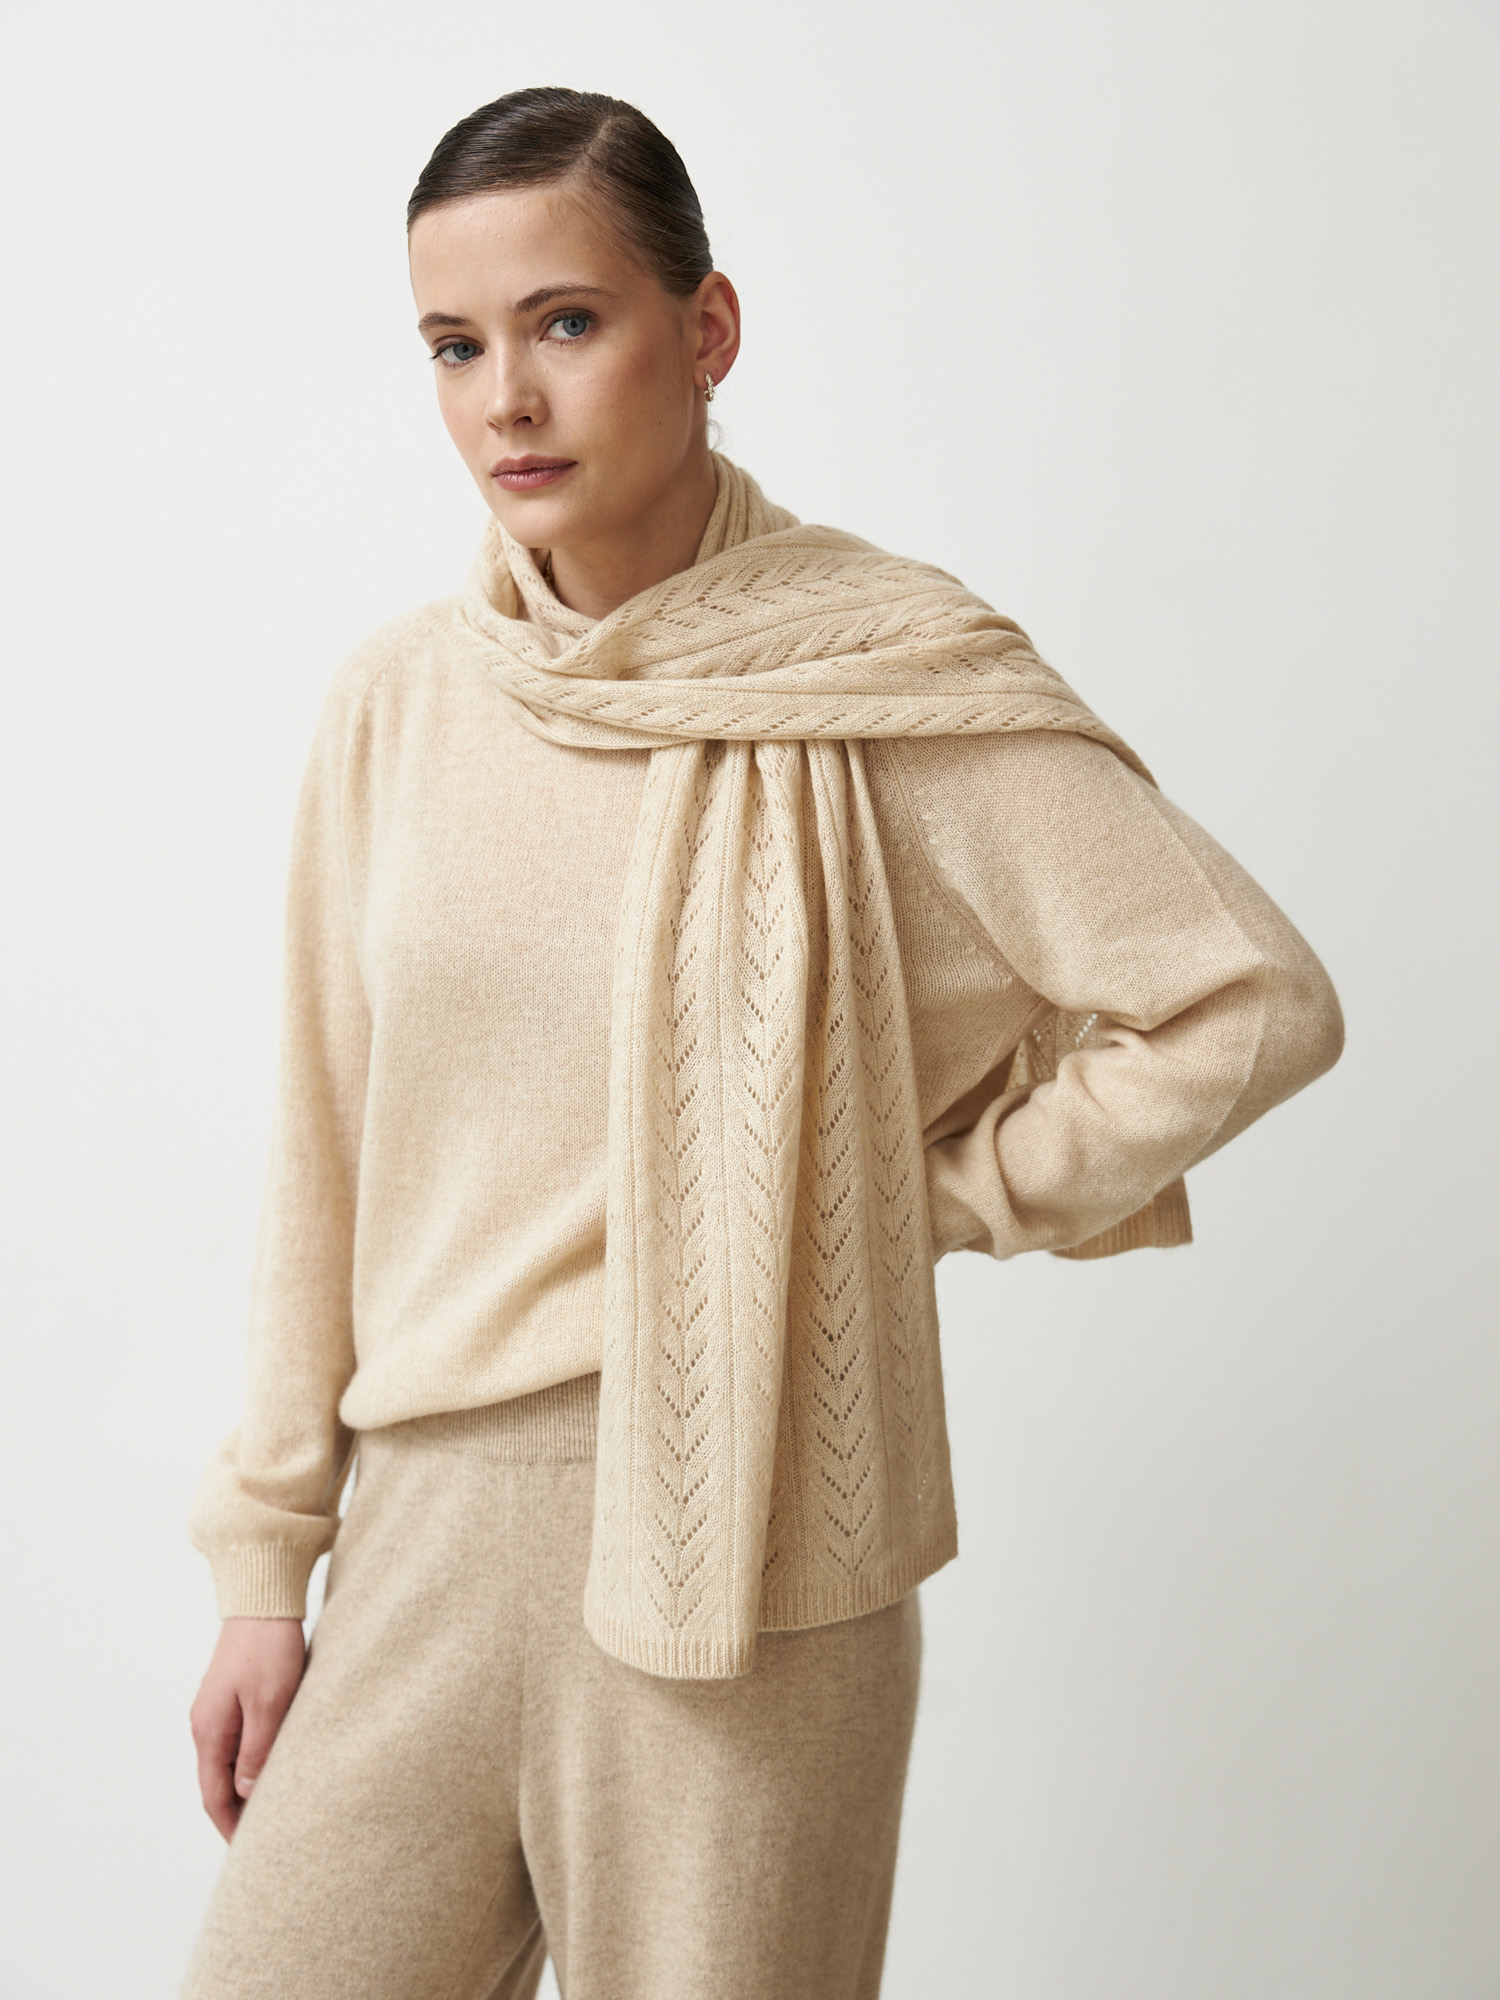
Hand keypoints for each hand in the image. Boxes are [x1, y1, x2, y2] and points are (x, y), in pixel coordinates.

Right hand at [189, 1616, 306, 1840]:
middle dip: (238, 1813)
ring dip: (247, 1787)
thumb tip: (248, 1795)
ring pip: (230, 1763)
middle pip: (218, 1783)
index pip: (213, 1796)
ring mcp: (218, 1710)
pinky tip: (275, 1767)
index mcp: (209, 1731)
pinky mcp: (233, 1697)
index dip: (231, 1826)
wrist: (263, 1599)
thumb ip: (258, 1751)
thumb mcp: (270, 1702)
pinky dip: (253, 1762)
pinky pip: (239, 1742)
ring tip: (275, 1808)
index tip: (250, 1851)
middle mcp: (206, 1725)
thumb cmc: (269, 1647)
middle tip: (268, 1836)